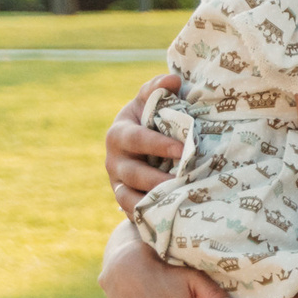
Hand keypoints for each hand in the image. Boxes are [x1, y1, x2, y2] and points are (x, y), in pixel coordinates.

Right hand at [106, 73, 185, 212]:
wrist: (149, 147)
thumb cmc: (153, 120)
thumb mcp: (151, 103)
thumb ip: (158, 89)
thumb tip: (173, 80)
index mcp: (120, 134)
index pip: (136, 139)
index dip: (157, 144)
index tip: (182, 149)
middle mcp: (115, 161)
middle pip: (132, 173)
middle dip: (156, 178)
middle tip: (183, 180)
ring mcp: (119, 184)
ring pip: (129, 198)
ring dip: (153, 201)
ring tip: (177, 202)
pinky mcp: (128, 203)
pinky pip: (135, 213)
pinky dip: (149, 216)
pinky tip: (170, 216)